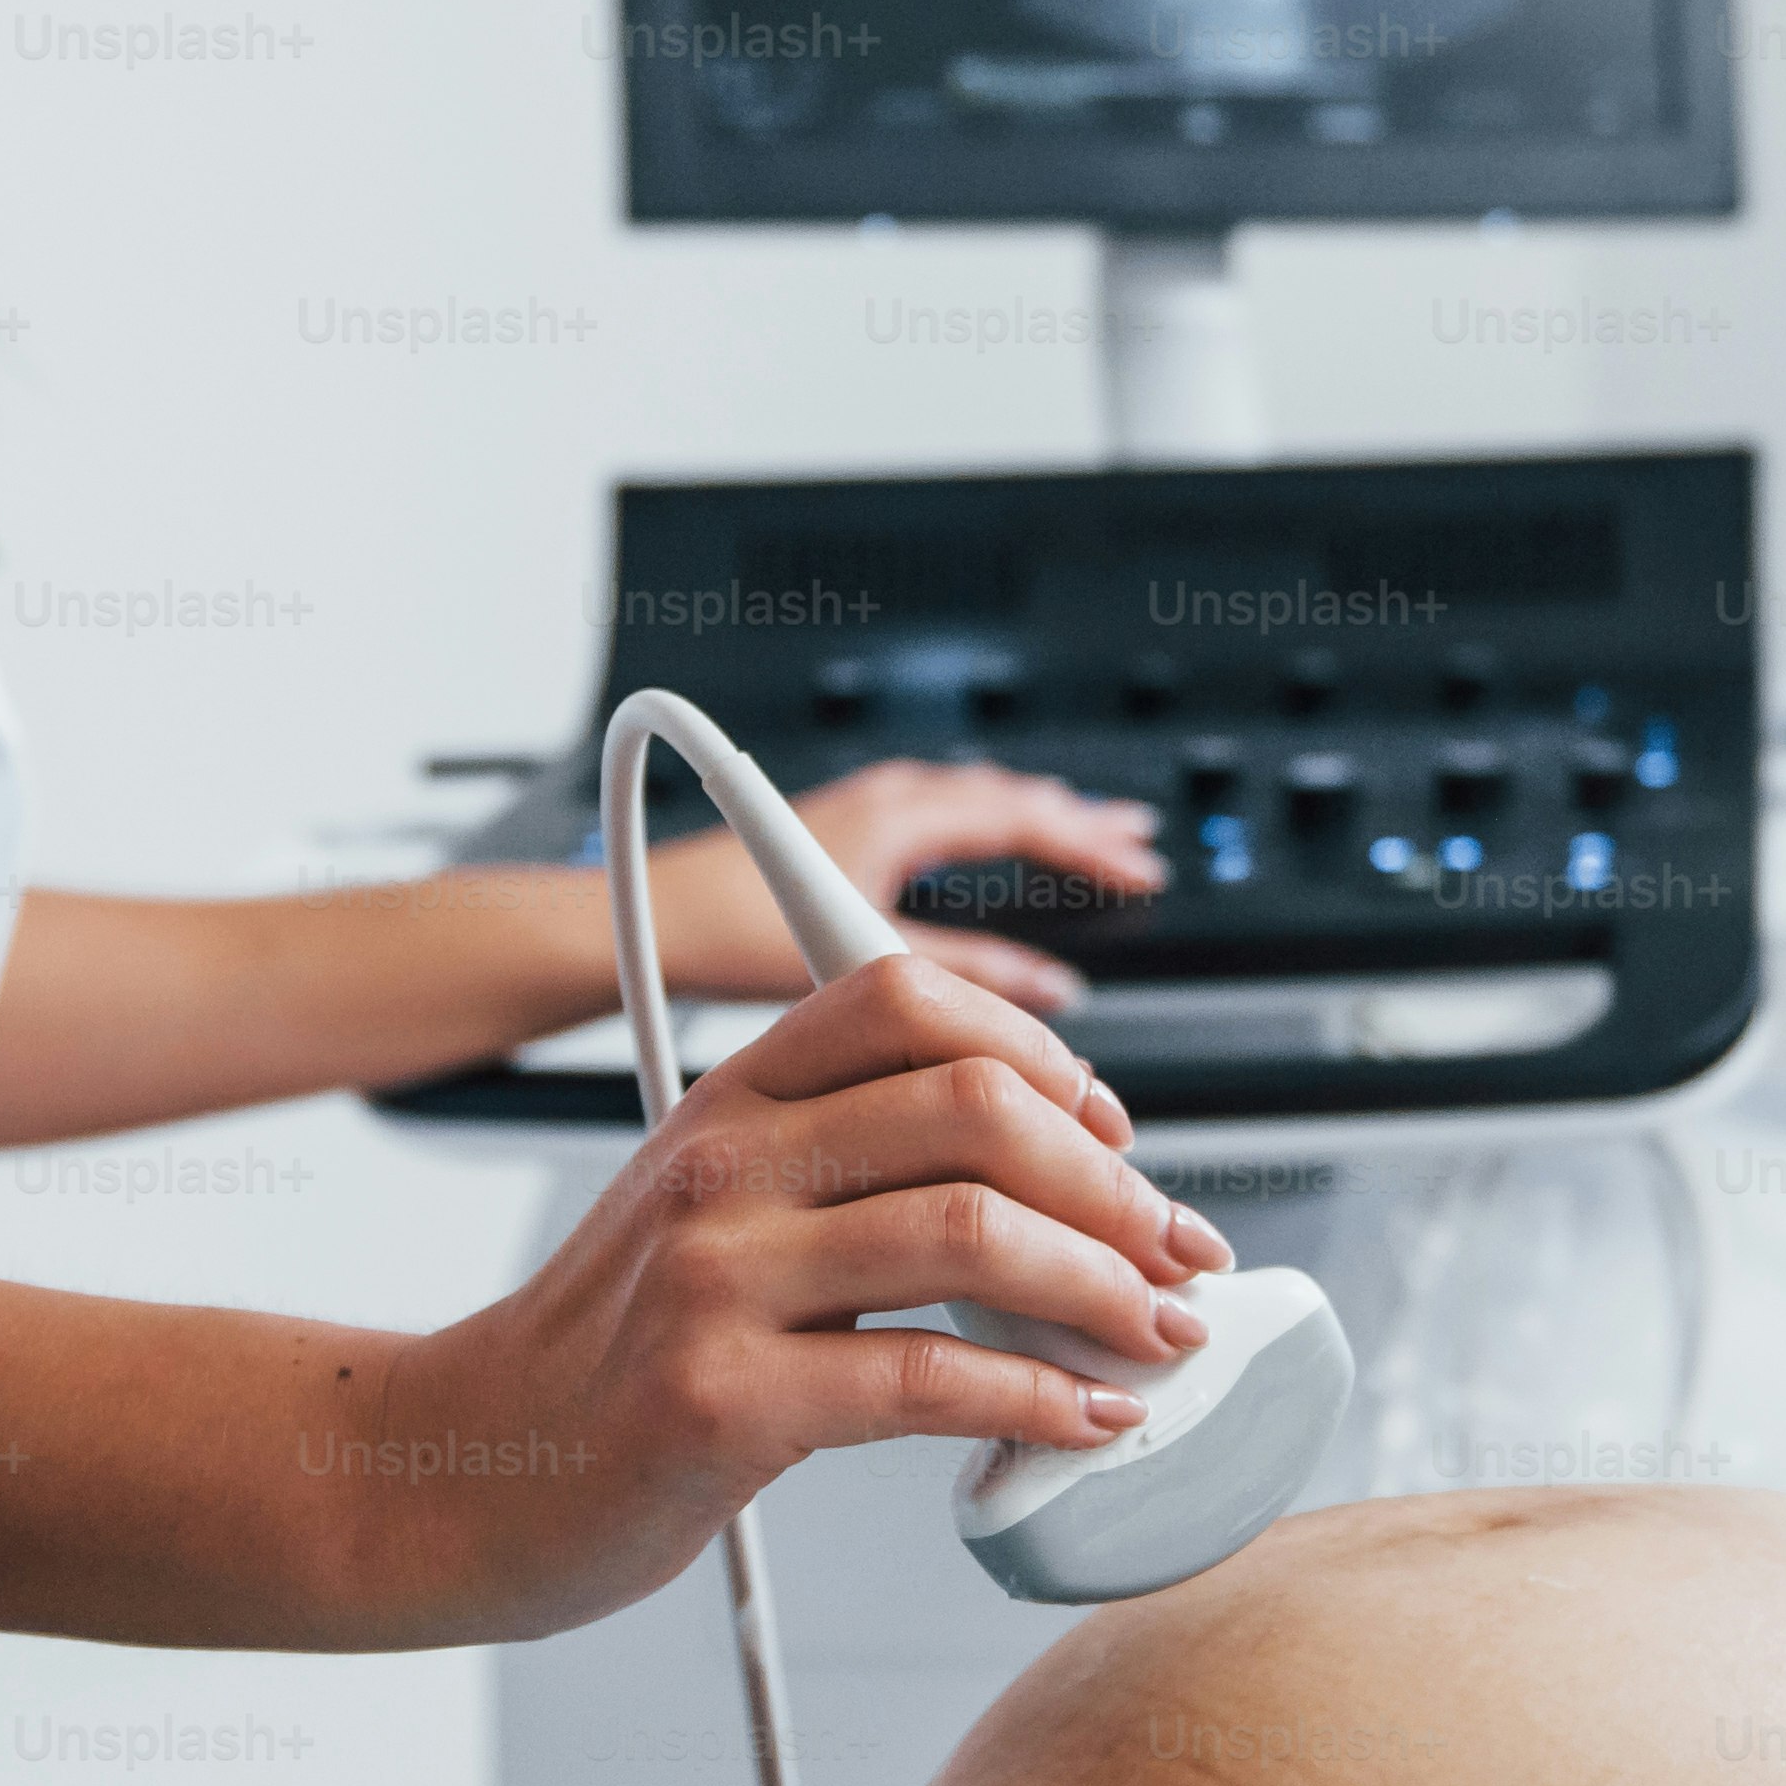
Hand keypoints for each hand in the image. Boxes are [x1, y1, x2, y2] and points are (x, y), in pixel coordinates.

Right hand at [356, 956, 1241, 1637]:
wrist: (464, 1468)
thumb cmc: (613, 1350)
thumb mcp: (710, 1208)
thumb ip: (843, 1164)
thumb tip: (1054, 1173)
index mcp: (732, 1098)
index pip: (908, 996)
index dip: (1044, 1052)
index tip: (1117, 1135)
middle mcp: (723, 1165)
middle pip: (974, 1105)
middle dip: (1115, 1184)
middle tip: (1178, 1250)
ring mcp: (717, 1279)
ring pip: (973, 1233)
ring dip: (1106, 1289)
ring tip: (1161, 1336)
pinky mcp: (724, 1400)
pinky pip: (931, 1381)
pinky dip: (1044, 1399)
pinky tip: (1086, 1417)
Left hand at [638, 757, 1164, 1013]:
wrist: (641, 919)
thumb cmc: (720, 929)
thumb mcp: (864, 952)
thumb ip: (966, 970)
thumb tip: (1050, 988)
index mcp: (896, 816)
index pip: (1022, 817)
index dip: (1090, 844)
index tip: (1144, 865)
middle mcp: (881, 800)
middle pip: (1005, 797)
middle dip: (1076, 819)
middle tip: (1138, 839)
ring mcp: (860, 810)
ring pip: (969, 799)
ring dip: (1030, 815)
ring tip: (1080, 831)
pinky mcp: (839, 832)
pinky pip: (935, 813)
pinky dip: (980, 825)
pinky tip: (979, 849)